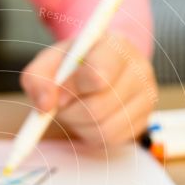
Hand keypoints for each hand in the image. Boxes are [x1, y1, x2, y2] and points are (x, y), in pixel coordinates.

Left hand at [20, 33, 157, 145]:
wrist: (98, 70)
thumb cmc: (72, 66)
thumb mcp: (49, 63)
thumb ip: (38, 78)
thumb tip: (45, 105)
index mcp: (115, 46)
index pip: (97, 76)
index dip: (71, 91)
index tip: (60, 94)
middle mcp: (138, 68)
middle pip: (97, 107)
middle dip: (72, 112)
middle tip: (64, 105)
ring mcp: (146, 95)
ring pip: (104, 127)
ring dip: (80, 125)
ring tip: (76, 109)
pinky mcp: (144, 119)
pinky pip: (111, 139)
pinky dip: (92, 134)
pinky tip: (89, 120)